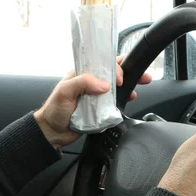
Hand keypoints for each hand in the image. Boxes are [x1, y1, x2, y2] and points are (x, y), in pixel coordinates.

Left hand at [34, 56, 152, 148]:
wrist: (52, 132)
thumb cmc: (54, 110)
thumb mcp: (65, 92)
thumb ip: (83, 83)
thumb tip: (105, 85)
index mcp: (82, 73)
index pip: (103, 63)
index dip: (116, 67)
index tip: (119, 79)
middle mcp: (92, 82)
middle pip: (114, 73)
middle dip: (130, 72)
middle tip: (143, 76)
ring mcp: (97, 96)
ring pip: (118, 86)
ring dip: (130, 84)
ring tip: (142, 84)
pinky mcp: (101, 109)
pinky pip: (116, 102)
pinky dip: (126, 99)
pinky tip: (131, 98)